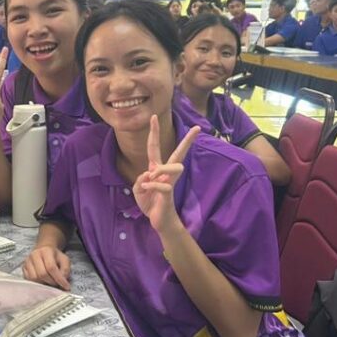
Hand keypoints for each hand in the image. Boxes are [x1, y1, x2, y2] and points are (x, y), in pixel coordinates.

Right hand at [22, 246, 71, 289]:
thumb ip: (65, 270)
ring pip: (34, 278)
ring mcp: (27, 261)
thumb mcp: (65, 260)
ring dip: (43, 283)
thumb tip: (62, 281)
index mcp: (46, 251)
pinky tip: (43, 281)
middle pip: (41, 274)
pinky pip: (28, 279)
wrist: (44, 250)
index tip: (66, 286)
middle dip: (51, 282)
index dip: (59, 279)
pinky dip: (36, 283)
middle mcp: (34, 255)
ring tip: (50, 282)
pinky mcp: (23, 267)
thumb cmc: (55, 256)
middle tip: (57, 284)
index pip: (51, 267)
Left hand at [132, 115, 199, 235]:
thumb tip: (150, 172)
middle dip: (188, 141)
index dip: (154, 132)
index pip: (154, 147)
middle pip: (179, 153)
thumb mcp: (138, 188)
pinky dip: (152, 186)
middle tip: (198, 127)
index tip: (154, 116)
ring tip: (150, 178)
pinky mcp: (170, 193)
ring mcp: (169, 182)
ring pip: (176, 166)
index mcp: (156, 169)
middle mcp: (166, 173)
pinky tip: (147, 190)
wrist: (158, 220)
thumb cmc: (149, 202)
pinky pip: (164, 185)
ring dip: (160, 170)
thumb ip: (140, 179)